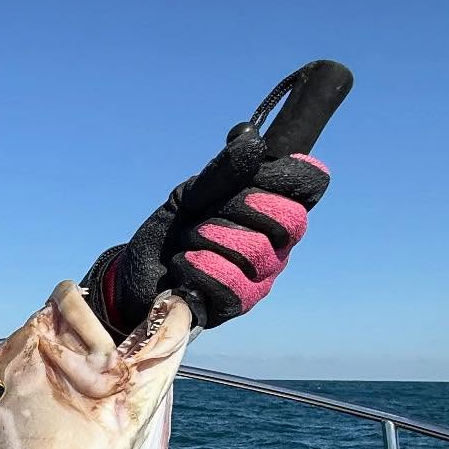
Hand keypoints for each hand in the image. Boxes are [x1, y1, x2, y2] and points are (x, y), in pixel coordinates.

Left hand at [88, 145, 330, 335]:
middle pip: (290, 220)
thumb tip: (253, 141)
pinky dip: (199, 267)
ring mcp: (261, 279)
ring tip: (188, 240)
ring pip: (256, 251)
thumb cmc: (174, 229)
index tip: (254, 174)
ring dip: (209, 238)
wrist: (137, 271)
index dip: (288, 175)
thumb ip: (223, 171)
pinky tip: (182, 264)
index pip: (312, 185)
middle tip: (208, 212)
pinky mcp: (237, 306)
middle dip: (242, 208)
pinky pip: (232, 284)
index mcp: (274, 210)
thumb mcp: (192, 192)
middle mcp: (277, 246)